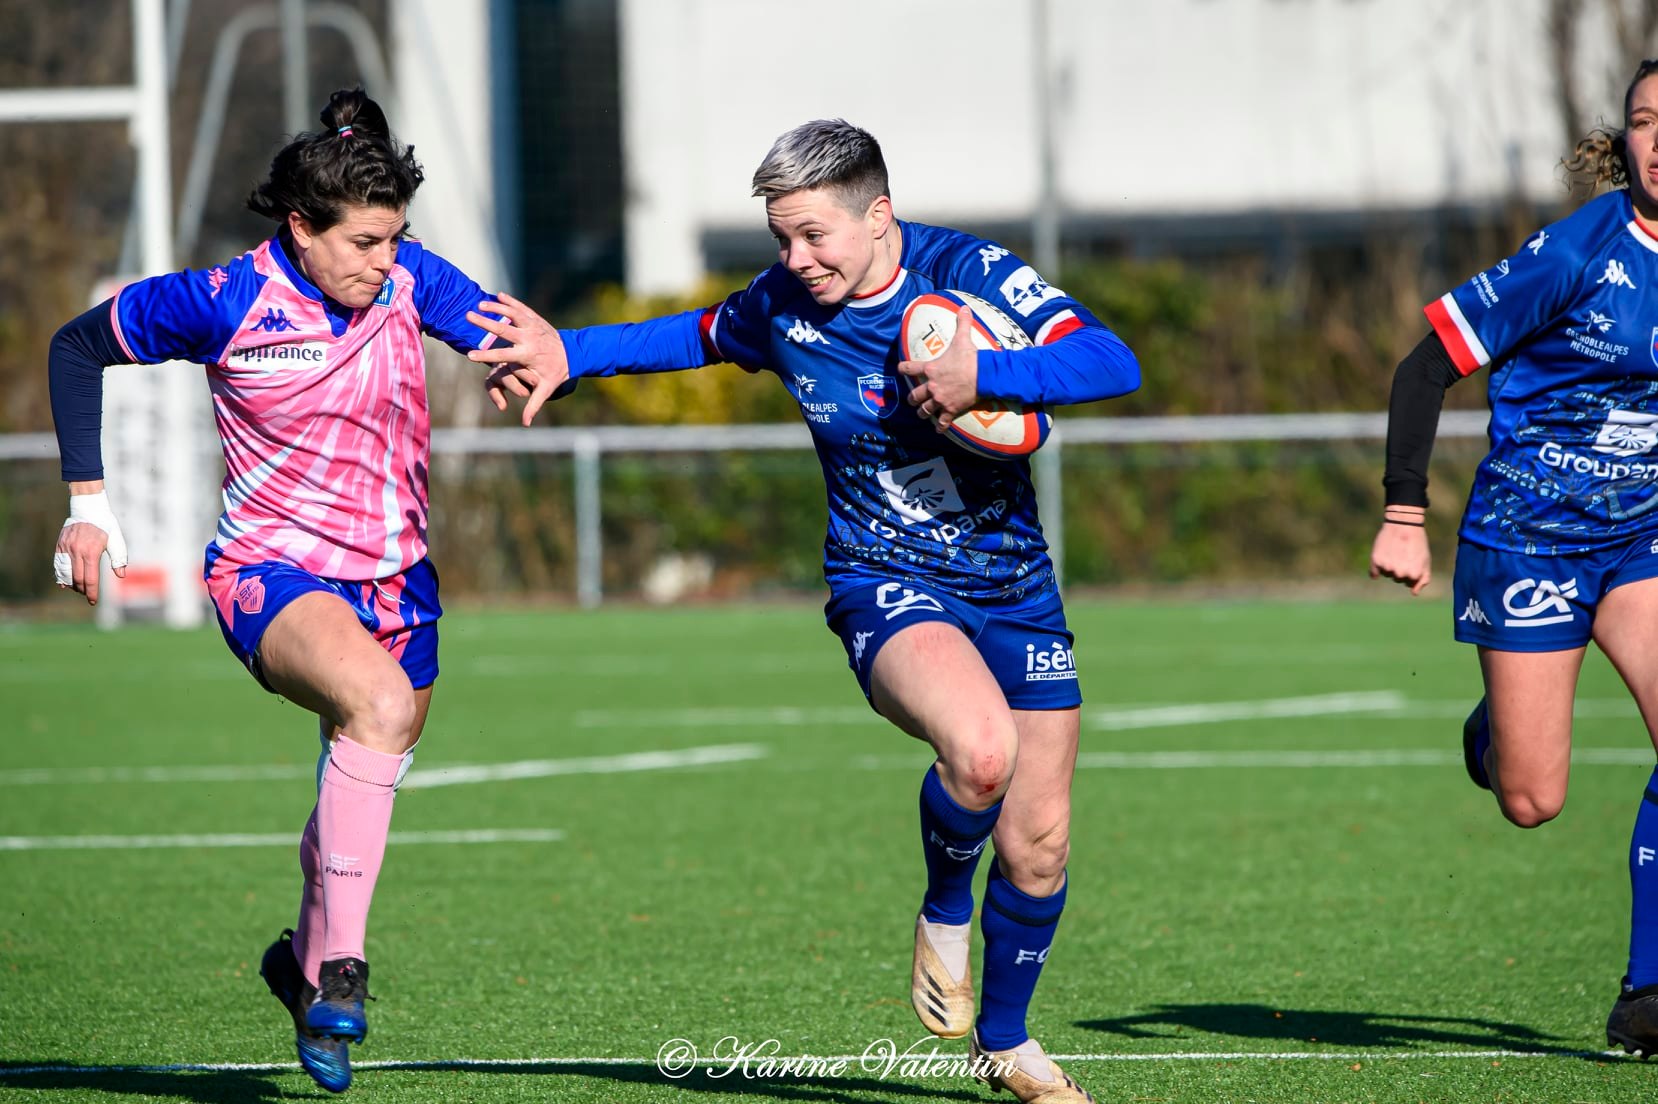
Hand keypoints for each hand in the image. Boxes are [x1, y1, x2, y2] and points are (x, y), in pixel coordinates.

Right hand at [54, 488, 127, 605]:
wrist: (88, 508)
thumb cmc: (106, 525)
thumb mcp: (116, 540)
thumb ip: (118, 558)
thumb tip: (121, 575)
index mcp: (92, 551)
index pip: (90, 578)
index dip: (92, 592)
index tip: (93, 601)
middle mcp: (77, 551)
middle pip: (77, 578)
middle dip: (83, 590)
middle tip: (88, 595)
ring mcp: (66, 548)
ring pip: (66, 573)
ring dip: (72, 584)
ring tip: (79, 589)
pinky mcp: (60, 545)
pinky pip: (58, 564)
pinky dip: (61, 575)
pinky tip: (65, 582)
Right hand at [465, 291, 571, 426]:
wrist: (575, 353)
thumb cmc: (557, 371)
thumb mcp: (547, 388)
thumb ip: (534, 403)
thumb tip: (525, 423)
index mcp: (528, 354)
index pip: (503, 355)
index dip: (487, 355)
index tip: (471, 355)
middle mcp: (528, 338)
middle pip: (504, 329)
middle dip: (485, 323)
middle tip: (468, 316)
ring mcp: (532, 326)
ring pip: (512, 314)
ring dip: (496, 308)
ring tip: (479, 304)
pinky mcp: (536, 319)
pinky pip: (521, 308)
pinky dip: (510, 301)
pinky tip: (498, 295)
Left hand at [898, 306, 978, 429]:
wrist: (983, 375)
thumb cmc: (970, 357)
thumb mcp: (963, 338)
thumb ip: (962, 323)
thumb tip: (964, 307)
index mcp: (931, 368)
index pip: (910, 368)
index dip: (903, 368)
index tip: (900, 368)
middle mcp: (932, 386)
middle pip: (915, 395)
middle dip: (912, 398)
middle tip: (912, 400)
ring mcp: (940, 399)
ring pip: (925, 410)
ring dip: (922, 413)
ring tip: (922, 414)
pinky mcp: (951, 409)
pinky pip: (943, 422)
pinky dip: (941, 427)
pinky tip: (939, 430)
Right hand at [1369, 522, 1430, 595]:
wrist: (1404, 524)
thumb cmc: (1417, 542)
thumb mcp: (1425, 561)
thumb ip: (1423, 579)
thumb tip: (1413, 593)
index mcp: (1413, 575)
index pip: (1408, 582)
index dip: (1410, 570)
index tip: (1411, 558)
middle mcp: (1399, 574)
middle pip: (1397, 578)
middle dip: (1399, 568)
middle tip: (1403, 553)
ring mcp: (1387, 568)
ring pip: (1386, 573)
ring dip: (1388, 565)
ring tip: (1394, 551)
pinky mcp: (1376, 561)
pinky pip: (1374, 572)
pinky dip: (1377, 567)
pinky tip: (1383, 555)